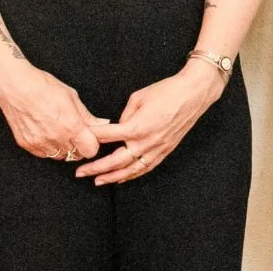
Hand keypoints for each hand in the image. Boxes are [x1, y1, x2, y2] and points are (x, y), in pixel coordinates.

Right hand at [0, 66, 100, 161]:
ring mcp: (41, 143)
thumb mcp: (71, 96)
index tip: (89, 137)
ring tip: (58, 130)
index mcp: (71, 125)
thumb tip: (102, 123)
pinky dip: (48, 147)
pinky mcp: (27, 144)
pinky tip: (46, 132)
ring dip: (63, 147)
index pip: (91, 150)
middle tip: (74, 133)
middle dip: (78, 146)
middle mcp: (56, 137)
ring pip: (60, 156)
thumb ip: (87, 115)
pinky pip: (44, 154)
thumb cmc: (43, 86)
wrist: (15, 86)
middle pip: (76, 155)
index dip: (91, 144)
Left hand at [80, 63, 223, 184]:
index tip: (79, 141)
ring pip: (131, 170)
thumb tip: (119, 126)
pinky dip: (132, 175)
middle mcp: (146, 142)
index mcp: (137, 126)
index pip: (107, 136)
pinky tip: (121, 178)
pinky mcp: (165, 150)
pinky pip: (146, 168)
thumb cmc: (167, 91)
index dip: (91, 139)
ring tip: (97, 181)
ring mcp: (157, 148)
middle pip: (116, 161)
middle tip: (80, 172)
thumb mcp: (139, 96)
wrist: (193, 93)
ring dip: (112, 177)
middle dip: (95, 168)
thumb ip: (125, 114)